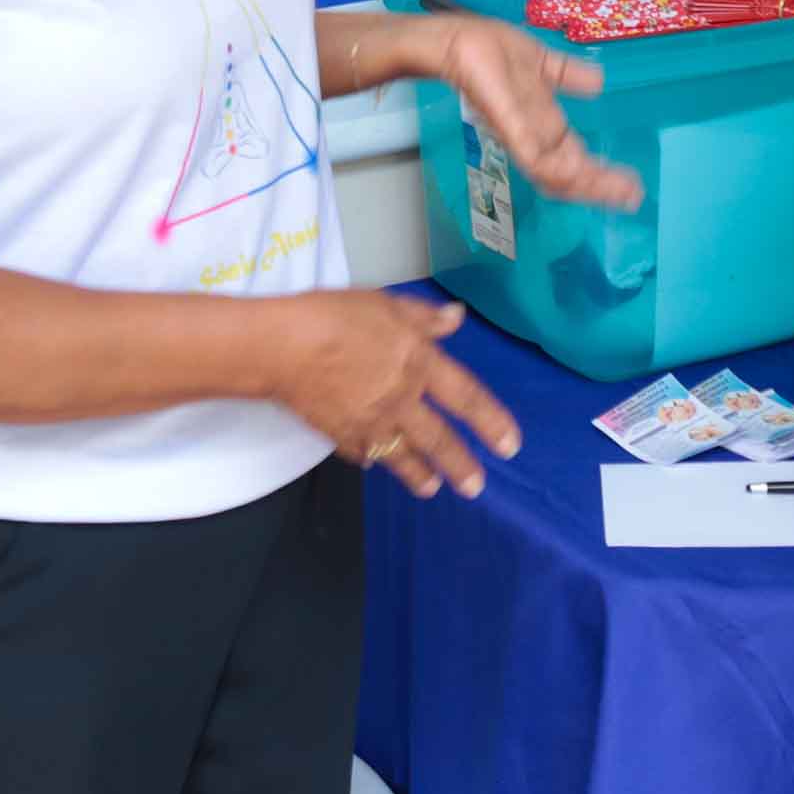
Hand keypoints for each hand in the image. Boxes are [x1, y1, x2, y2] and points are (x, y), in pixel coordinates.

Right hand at [266, 290, 518, 499]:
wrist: (283, 348)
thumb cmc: (335, 316)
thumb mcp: (385, 303)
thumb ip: (423, 317)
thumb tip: (457, 318)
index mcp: (418, 364)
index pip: (465, 398)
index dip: (491, 421)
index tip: (510, 445)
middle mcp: (401, 400)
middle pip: (438, 440)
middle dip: (460, 465)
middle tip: (475, 487)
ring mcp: (371, 423)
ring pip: (402, 456)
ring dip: (419, 474)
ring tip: (432, 490)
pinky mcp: (340, 436)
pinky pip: (362, 453)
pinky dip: (371, 460)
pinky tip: (374, 463)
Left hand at [434, 18, 641, 208]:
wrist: (464, 41)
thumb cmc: (496, 52)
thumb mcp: (544, 63)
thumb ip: (570, 75)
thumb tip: (599, 83)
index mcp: (544, 126)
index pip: (576, 161)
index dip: (602, 175)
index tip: (633, 184)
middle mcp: (535, 137)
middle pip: (571, 175)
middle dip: (603, 187)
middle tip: (635, 195)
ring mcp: (522, 135)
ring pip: (559, 174)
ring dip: (591, 184)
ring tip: (622, 190)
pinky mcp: (509, 127)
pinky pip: (536, 158)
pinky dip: (560, 170)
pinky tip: (584, 174)